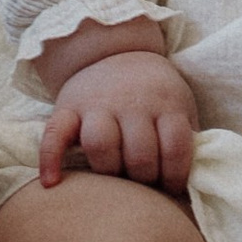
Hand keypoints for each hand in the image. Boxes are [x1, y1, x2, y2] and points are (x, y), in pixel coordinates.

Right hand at [38, 46, 199, 191]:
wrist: (118, 53)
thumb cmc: (155, 96)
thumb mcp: (179, 108)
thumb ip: (185, 141)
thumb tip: (191, 188)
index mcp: (165, 103)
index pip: (175, 146)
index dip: (175, 176)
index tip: (171, 188)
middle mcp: (131, 102)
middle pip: (139, 153)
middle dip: (144, 179)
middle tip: (144, 185)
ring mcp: (97, 104)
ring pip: (100, 144)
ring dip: (109, 170)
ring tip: (114, 180)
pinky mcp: (67, 108)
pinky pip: (54, 134)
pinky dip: (50, 159)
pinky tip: (52, 183)